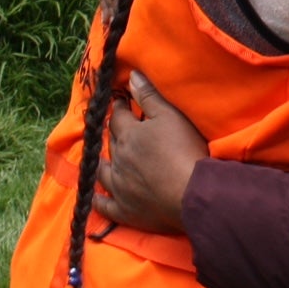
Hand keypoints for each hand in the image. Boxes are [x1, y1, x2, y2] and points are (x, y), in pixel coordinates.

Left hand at [93, 74, 209, 233]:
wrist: (191, 193)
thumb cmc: (184, 150)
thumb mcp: (170, 115)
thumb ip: (149, 96)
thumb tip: (131, 76)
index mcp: (129, 135)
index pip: (118, 117)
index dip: (119, 108)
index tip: (121, 102)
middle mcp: (118, 160)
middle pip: (111, 142)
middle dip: (113, 132)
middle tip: (117, 127)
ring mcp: (119, 187)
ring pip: (102, 172)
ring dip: (101, 163)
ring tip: (102, 158)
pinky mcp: (124, 211)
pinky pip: (104, 206)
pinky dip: (99, 200)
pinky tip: (97, 197)